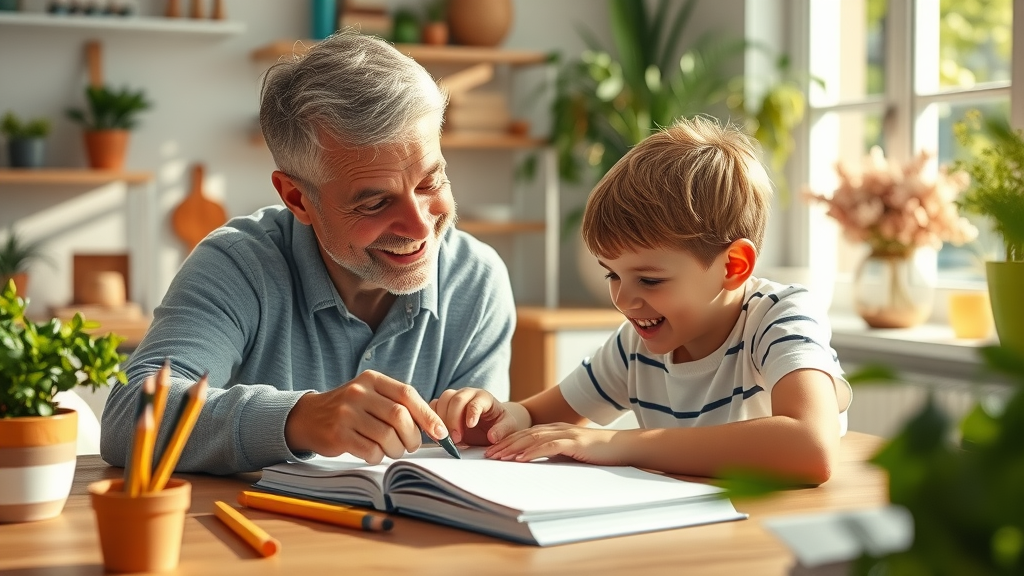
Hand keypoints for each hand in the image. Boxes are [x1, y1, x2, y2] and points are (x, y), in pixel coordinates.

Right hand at [284, 370, 448, 464]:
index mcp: (372, 380)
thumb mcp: (371, 395)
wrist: (308, 417)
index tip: (441, 433)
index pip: (408, 394)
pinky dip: (378, 456)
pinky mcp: (338, 434)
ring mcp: (346, 413)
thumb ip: (398, 404)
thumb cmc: (349, 409)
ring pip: (387, 436)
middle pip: (400, 416)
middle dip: (413, 436)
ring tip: (393, 450)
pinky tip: (373, 453)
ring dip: (396, 449)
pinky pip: (370, 450)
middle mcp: (359, 393)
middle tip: (412, 445)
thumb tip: (434, 427)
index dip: (428, 415)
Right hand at [430, 388, 522, 445]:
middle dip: (453, 420)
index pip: (476, 401)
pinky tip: (438, 436)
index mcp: (484, 397)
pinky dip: (432, 422)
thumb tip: (493, 436)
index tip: (470, 426)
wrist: (488, 427)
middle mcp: (467, 394)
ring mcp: (453, 399)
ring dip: (441, 421)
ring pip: (441, 402)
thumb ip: (502, 431)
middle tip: (456, 439)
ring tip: (447, 439)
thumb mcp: (507, 428)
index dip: (472, 412)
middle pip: (455, 400)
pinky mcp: (442, 407)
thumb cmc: (498, 425)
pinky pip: (432, 409)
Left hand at [483, 423, 623, 465]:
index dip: (507, 442)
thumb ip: (555, 454)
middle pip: (525, 435)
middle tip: (487, 455)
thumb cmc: (598, 452)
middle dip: (505, 445)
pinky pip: (549, 446)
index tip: (492, 452)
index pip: (526, 435)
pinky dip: (533, 452)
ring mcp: (566, 434)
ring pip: (533, 439)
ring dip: (514, 448)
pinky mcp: (574, 442)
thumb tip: (535, 463)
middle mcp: (557, 428)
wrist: (623, 446)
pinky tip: (521, 458)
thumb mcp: (571, 453)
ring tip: (499, 457)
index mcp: (555, 430)